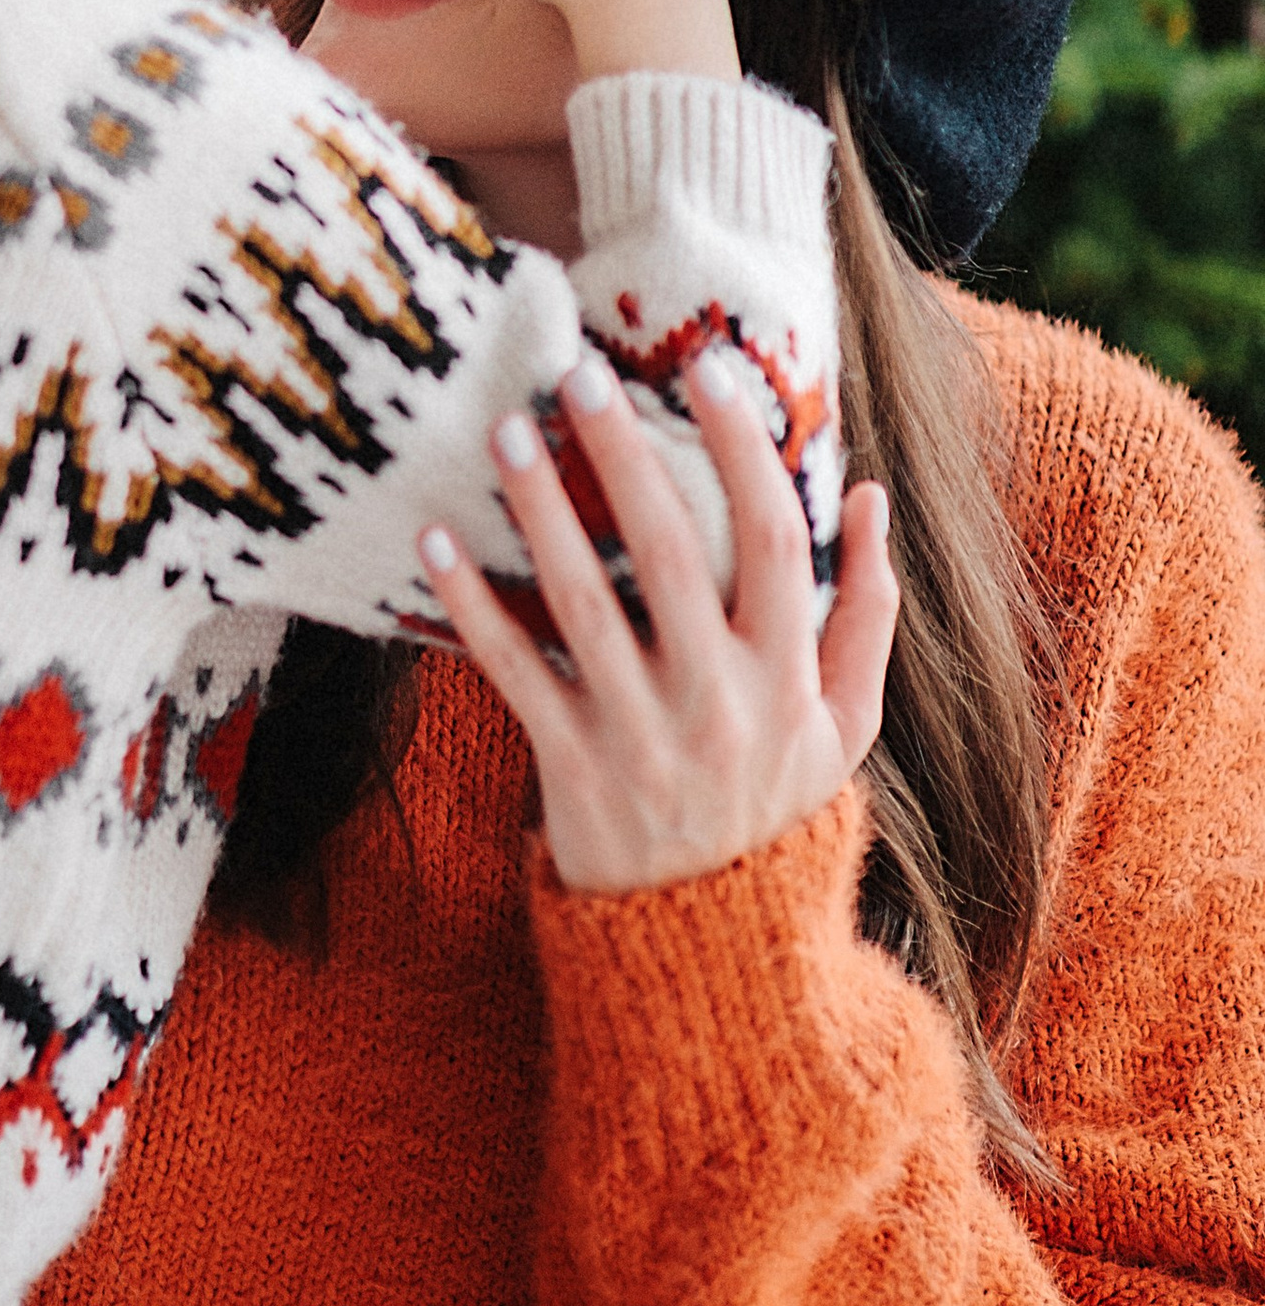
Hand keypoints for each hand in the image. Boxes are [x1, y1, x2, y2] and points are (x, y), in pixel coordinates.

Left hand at [415, 350, 898, 894]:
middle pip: (672, 554)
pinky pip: (514, 672)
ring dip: (541, 513)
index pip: (776, 541)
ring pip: (584, 603)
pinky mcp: (570, 764)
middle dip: (625, 456)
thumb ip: (866, 610)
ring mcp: (640, 734)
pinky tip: (437, 539)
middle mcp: (718, 700)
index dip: (743, 450)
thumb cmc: (775, 802)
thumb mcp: (847, 722)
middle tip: (580, 373)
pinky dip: (473, 607)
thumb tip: (869, 495)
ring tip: (508, 431)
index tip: (707, 369)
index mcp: (788, 677)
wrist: (709, 936)